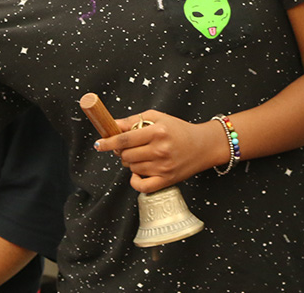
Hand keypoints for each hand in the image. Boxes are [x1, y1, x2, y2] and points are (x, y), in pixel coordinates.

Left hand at [94, 110, 227, 192]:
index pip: (125, 139)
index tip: (99, 144)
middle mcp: (160, 150)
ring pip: (132, 168)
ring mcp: (164, 167)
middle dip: (122, 151)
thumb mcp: (158, 117)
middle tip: (127, 147)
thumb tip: (112, 125)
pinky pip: (142, 186)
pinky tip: (138, 173)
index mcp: (157, 132)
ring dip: (131, 162)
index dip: (109, 142)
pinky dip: (135, 181)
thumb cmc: (179, 130)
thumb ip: (133, 120)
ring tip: (141, 155)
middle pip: (126, 155)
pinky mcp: (167, 180)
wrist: (204, 145)